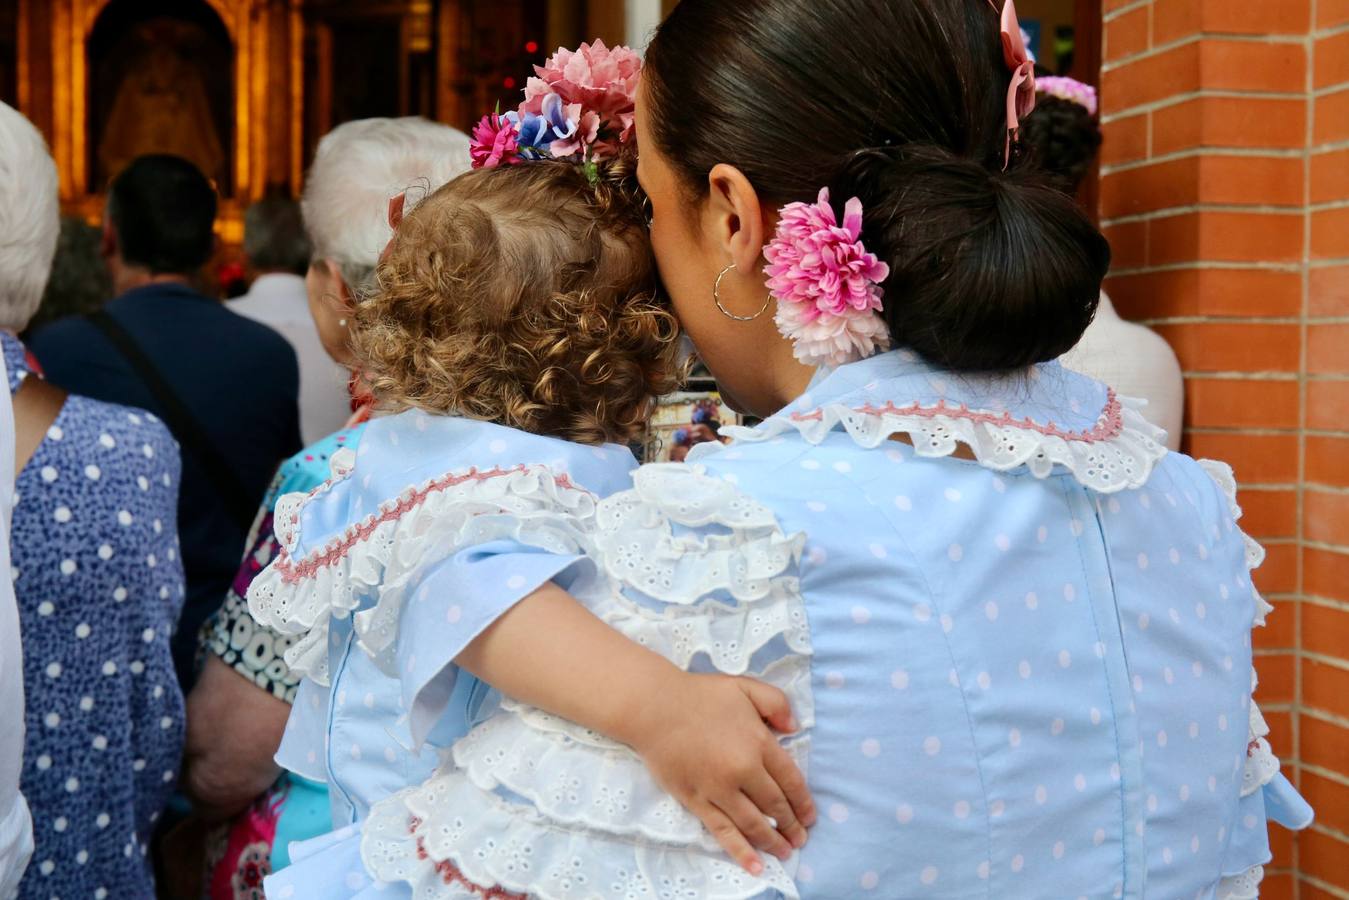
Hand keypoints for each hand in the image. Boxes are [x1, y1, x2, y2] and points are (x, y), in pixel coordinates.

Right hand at [626, 671, 815, 875]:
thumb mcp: (744, 686)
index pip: (790, 780)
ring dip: (773, 842)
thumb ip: (776, 703)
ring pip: (754, 824)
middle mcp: (743, 770)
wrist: (654, 708)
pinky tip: (756, 866)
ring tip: (785, 852)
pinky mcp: (697, 802)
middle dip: (791, 825)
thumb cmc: (699, 696)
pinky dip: (741, 851)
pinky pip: (723, 831)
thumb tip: (794, 728)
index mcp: (758, 742)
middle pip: (775, 805)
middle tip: (801, 838)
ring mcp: (719, 789)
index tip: (810, 817)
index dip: (803, 802)